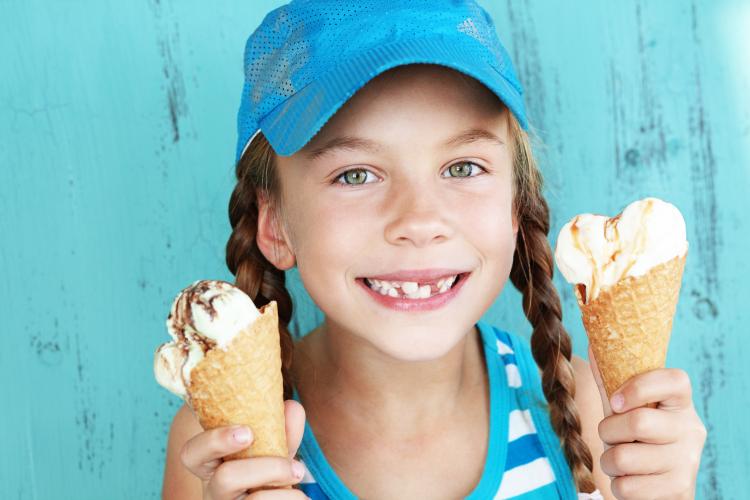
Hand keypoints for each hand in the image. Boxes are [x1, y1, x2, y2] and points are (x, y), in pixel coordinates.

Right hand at [180, 400, 308, 499]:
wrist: (271, 494)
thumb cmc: (264, 467)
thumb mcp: (270, 446)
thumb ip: (280, 427)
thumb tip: (292, 408)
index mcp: (210, 464)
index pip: (191, 453)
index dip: (214, 441)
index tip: (247, 433)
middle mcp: (214, 490)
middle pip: (225, 479)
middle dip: (265, 468)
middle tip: (293, 464)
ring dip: (283, 486)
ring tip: (299, 474)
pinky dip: (292, 499)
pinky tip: (299, 495)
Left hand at [589, 348, 706, 499]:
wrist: (659, 490)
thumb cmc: (638, 442)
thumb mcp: (625, 411)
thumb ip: (610, 383)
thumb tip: (594, 346)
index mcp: (680, 404)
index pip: (675, 380)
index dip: (640, 387)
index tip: (615, 401)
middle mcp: (690, 431)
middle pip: (638, 422)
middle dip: (609, 431)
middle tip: (612, 437)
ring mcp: (687, 462)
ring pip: (625, 457)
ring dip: (609, 462)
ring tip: (620, 462)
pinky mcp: (678, 490)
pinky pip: (627, 486)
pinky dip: (618, 484)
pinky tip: (630, 481)